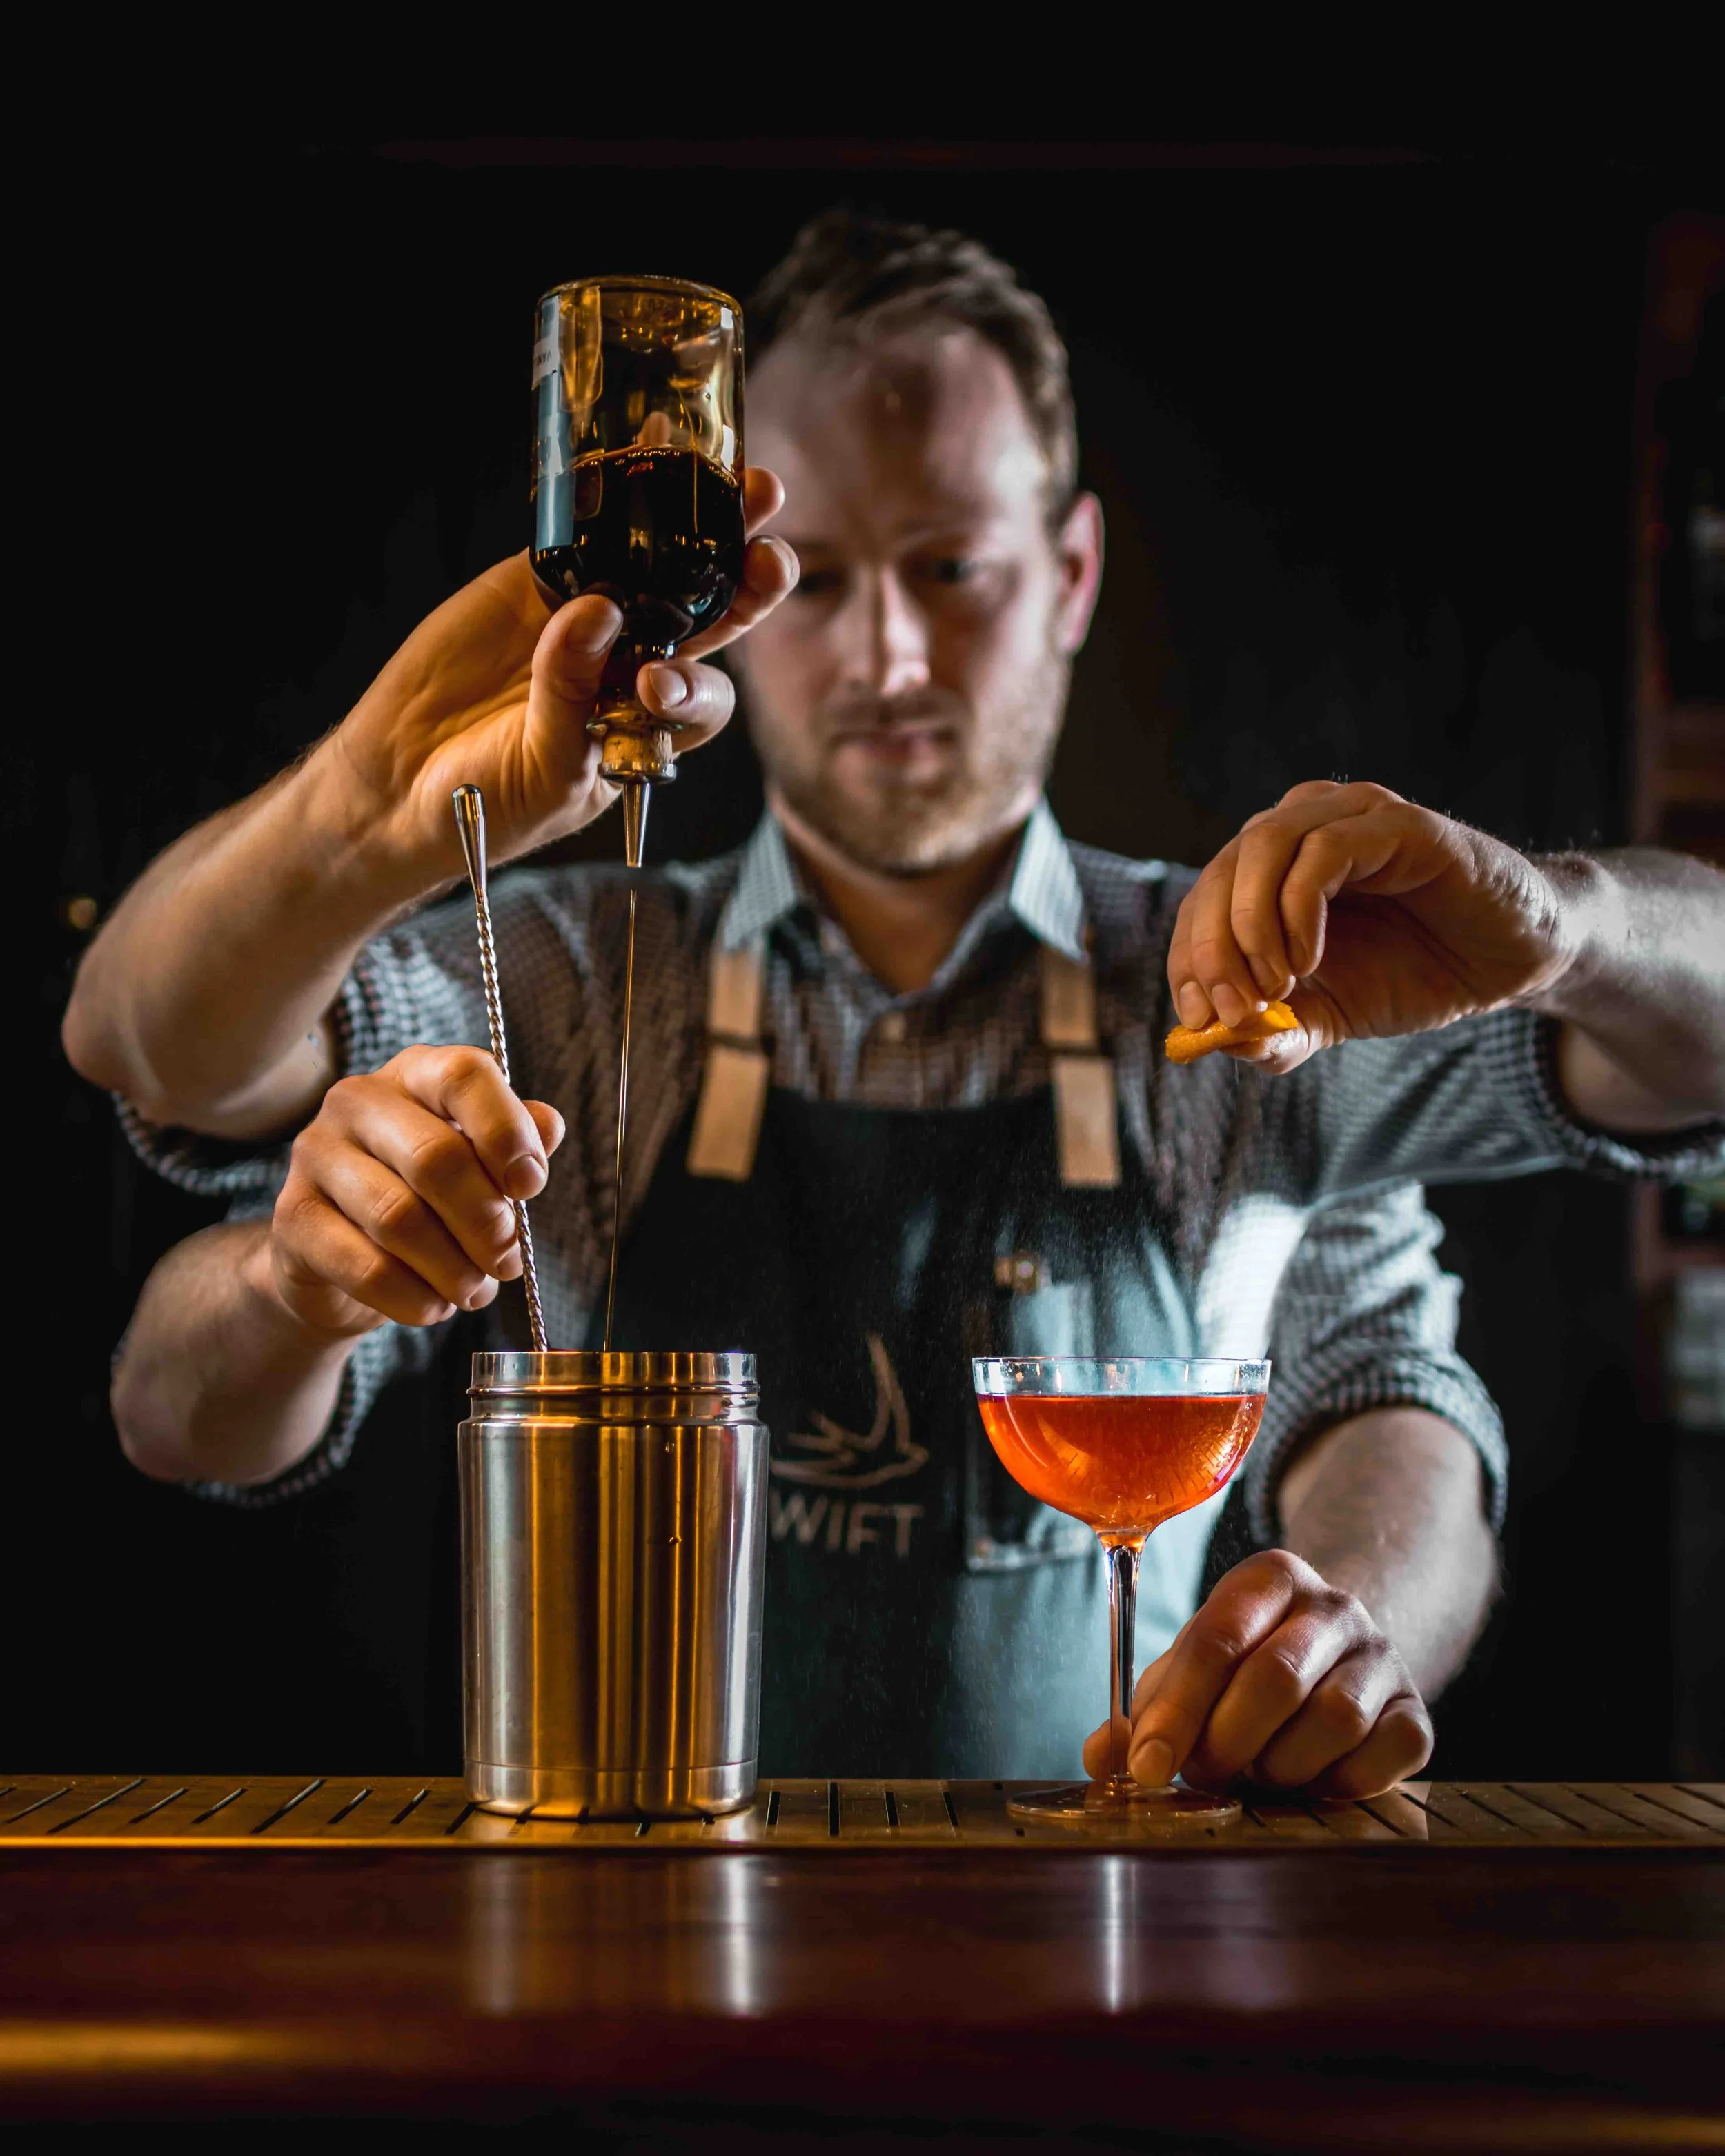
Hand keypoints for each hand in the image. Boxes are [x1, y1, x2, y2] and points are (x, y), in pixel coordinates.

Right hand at [264, 1046, 566, 1336]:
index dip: (506, 1132)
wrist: (340, 1260)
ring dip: (453, 1268)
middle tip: (507, 1261)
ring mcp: (316, 1155)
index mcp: (415, 1074)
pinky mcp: (292, 1218)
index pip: (463, 1075)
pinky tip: (433, 1307)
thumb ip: (517, 1140)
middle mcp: (357, 1100)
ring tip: (474, 1290)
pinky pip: (365, 1266)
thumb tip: (548, 1127)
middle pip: (435, 1156)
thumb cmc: (426, 1199)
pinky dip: (413, 1297)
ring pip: (399, 1218)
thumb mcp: (478, 1164)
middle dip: (485, 1222)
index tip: (531, 1187)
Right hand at [317, 468, 796, 882]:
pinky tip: (651, 442)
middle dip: (747, 581)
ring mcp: (595, 614)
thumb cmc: (489, 795)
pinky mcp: (543, 579)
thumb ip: (571, 698)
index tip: (652, 686)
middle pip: (711, 614)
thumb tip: (597, 608)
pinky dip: (616, 488)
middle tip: (766, 557)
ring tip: (749, 486)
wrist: (405, 775)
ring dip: (704, 520)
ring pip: (663, 561)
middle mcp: (638, 664)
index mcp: (653, 726)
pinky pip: (587, 529)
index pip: (705, 697)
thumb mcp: (542, 770)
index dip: (695, 684)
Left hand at [1081, 1550, 1431, 1799]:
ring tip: (1258, 1772)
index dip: (1177, 1711)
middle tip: (1205, 1773)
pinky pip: (1384, 1755)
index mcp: (1268, 1578)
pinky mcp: (1419, 1712)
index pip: (1216, 1640)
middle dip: (1226, 1742)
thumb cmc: (1245, 1671)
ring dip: (1281, 1765)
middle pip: (1276, 1679)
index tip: (1146, 1767)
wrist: (1338, 1663)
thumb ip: (1143, 1712)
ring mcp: (1384, 1656)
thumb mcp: (1190, 1674)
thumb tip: (1102, 1758)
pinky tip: (1312, 1780)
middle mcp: (1334, 1606)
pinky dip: (1338, 1783)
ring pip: (1334, 1718)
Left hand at [1167, 780, 1577, 1073]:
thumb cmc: (1416, 973)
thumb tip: (1217, 1044)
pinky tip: (1309, 962)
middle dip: (1213, 950)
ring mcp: (1348, 816)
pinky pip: (1323, 853)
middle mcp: (1302, 828)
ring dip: (1250, 926)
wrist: (1511, 962)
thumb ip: (1278, 1029)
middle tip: (1233, 1010)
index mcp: (1273, 869)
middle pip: (1220, 872)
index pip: (1202, 902)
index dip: (1188, 960)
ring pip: (1260, 847)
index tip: (1197, 1019)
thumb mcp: (1334, 1014)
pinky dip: (1299, 910)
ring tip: (1276, 986)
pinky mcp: (1397, 823)